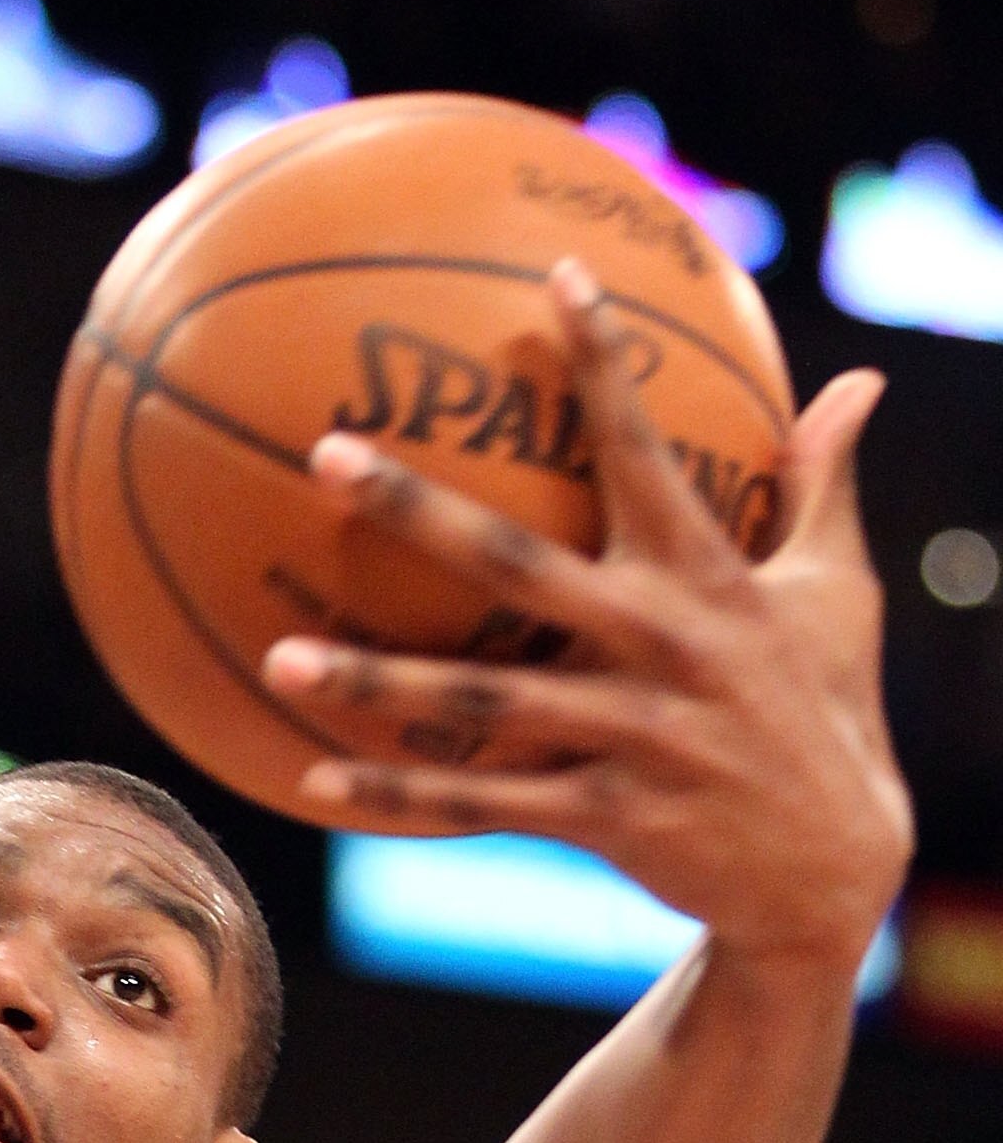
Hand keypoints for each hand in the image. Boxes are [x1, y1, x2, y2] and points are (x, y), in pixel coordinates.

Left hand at [261, 258, 913, 981]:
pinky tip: (312, 783)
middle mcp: (660, 649)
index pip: (649, 450)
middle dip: (419, 510)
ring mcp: (628, 737)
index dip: (604, 364)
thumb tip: (862, 379)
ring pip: (480, 704)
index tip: (555, 273)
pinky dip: (399, 799)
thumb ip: (825, 485)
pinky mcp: (604, 817)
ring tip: (278, 659)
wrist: (832, 869)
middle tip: (324, 457)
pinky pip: (481, 806)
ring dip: (377, 683)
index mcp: (710, 579)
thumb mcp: (838, 593)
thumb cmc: (825, 710)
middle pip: (517, 567)